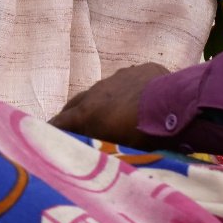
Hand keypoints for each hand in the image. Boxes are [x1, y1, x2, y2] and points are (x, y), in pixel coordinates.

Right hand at [50, 62, 169, 146]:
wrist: (175, 106)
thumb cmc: (142, 135)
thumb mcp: (113, 148)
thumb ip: (97, 145)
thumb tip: (89, 152)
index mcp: (87, 112)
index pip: (61, 121)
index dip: (53, 129)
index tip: (46, 136)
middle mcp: (98, 91)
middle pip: (76, 102)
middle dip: (71, 114)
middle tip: (72, 127)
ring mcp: (119, 77)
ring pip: (102, 90)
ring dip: (101, 101)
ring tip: (108, 114)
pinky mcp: (140, 70)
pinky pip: (127, 81)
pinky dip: (125, 91)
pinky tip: (136, 101)